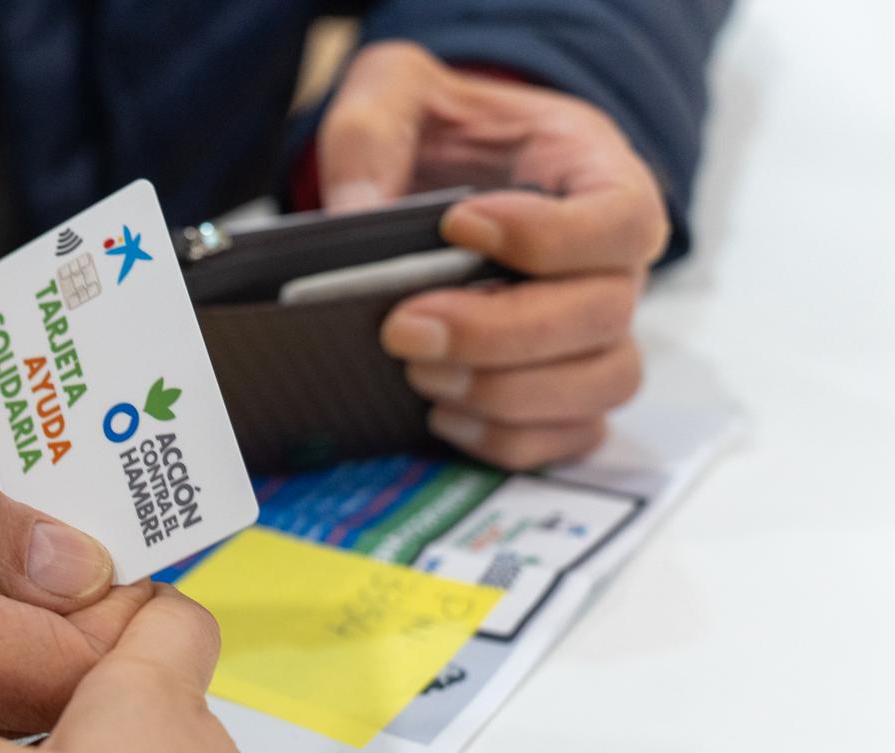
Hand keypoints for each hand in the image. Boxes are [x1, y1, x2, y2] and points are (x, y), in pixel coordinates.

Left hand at [319, 41, 667, 469]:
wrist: (443, 168)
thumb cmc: (442, 129)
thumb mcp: (399, 93)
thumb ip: (372, 135)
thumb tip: (354, 215)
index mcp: (597, 173)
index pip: (617, 218)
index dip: (547, 237)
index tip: (457, 226)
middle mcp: (614, 259)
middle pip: (603, 313)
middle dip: (499, 333)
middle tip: (405, 329)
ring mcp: (597, 329)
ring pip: (601, 383)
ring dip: (507, 394)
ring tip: (420, 377)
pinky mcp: (566, 385)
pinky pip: (571, 436)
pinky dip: (511, 440)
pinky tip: (442, 416)